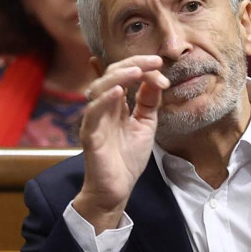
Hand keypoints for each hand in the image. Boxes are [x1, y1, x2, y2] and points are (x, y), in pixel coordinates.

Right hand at [74, 55, 169, 231]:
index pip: (124, 74)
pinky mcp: (90, 135)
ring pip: (98, 89)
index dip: (142, 66)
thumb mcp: (146, 125)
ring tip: (137, 71)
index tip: (161, 65)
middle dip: (133, 64)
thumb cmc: (128, 159)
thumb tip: (156, 78)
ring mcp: (94, 120)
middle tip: (153, 62)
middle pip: (110, 75)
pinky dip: (104, 100)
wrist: (117, 189)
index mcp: (115, 104)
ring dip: (118, 77)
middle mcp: (102, 108)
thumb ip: (149, 102)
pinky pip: (93, 113)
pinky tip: (119, 92)